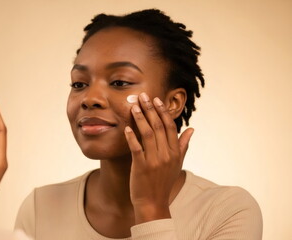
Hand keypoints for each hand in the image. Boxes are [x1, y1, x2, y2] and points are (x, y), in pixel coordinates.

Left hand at [124, 92, 193, 223]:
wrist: (153, 203)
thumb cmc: (163, 182)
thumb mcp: (177, 164)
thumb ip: (183, 145)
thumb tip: (191, 129)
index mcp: (175, 152)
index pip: (170, 126)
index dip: (163, 112)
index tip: (157, 100)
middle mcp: (166, 154)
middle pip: (158, 126)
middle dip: (150, 109)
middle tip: (143, 96)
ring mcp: (154, 160)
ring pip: (147, 134)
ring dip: (140, 118)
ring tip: (134, 106)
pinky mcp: (141, 167)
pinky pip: (136, 148)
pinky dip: (131, 137)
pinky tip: (127, 127)